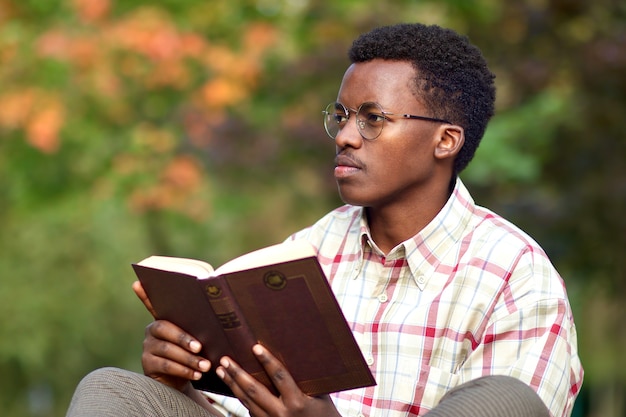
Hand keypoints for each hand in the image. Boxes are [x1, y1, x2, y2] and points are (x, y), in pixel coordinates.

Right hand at [132, 281, 210, 392]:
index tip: (138, 282)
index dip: (144, 294)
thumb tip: (221, 315)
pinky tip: (197, 374)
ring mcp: (148, 347)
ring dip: (188, 358)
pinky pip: (166, 365)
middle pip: (164, 328)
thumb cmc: (194, 353)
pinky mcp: (147, 364)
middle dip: (184, 338)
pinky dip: (184, 370)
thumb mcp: (198, 338)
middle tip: (200, 347)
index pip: (152, 304)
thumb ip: (201, 326)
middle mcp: (152, 330)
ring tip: (205, 365)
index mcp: (165, 319)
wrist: (182, 380)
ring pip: (167, 350)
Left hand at [216, 344, 340, 416]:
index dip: (267, 361)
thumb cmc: (324, 412)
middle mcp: (282, 413)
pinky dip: (240, 397)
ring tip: (222, 370)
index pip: (279, 377)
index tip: (255, 347)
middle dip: (237, 374)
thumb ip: (304, 378)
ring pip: (247, 402)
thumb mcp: (319, 394)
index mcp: (297, 402)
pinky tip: (233, 385)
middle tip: (225, 360)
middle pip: (254, 390)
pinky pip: (250, 410)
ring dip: (233, 385)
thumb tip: (291, 353)